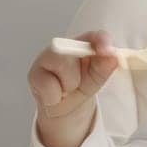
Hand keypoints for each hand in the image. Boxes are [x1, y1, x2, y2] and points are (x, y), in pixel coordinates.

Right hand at [28, 30, 119, 146]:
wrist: (66, 109)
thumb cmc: (82, 87)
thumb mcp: (97, 80)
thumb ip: (104, 68)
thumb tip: (112, 57)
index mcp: (84, 44)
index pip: (94, 37)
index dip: (100, 40)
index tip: (106, 51)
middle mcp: (64, 47)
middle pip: (73, 50)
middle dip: (79, 74)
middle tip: (77, 84)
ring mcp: (46, 58)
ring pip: (61, 65)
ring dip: (68, 85)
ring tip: (66, 89)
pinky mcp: (34, 74)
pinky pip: (48, 86)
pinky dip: (54, 97)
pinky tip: (54, 95)